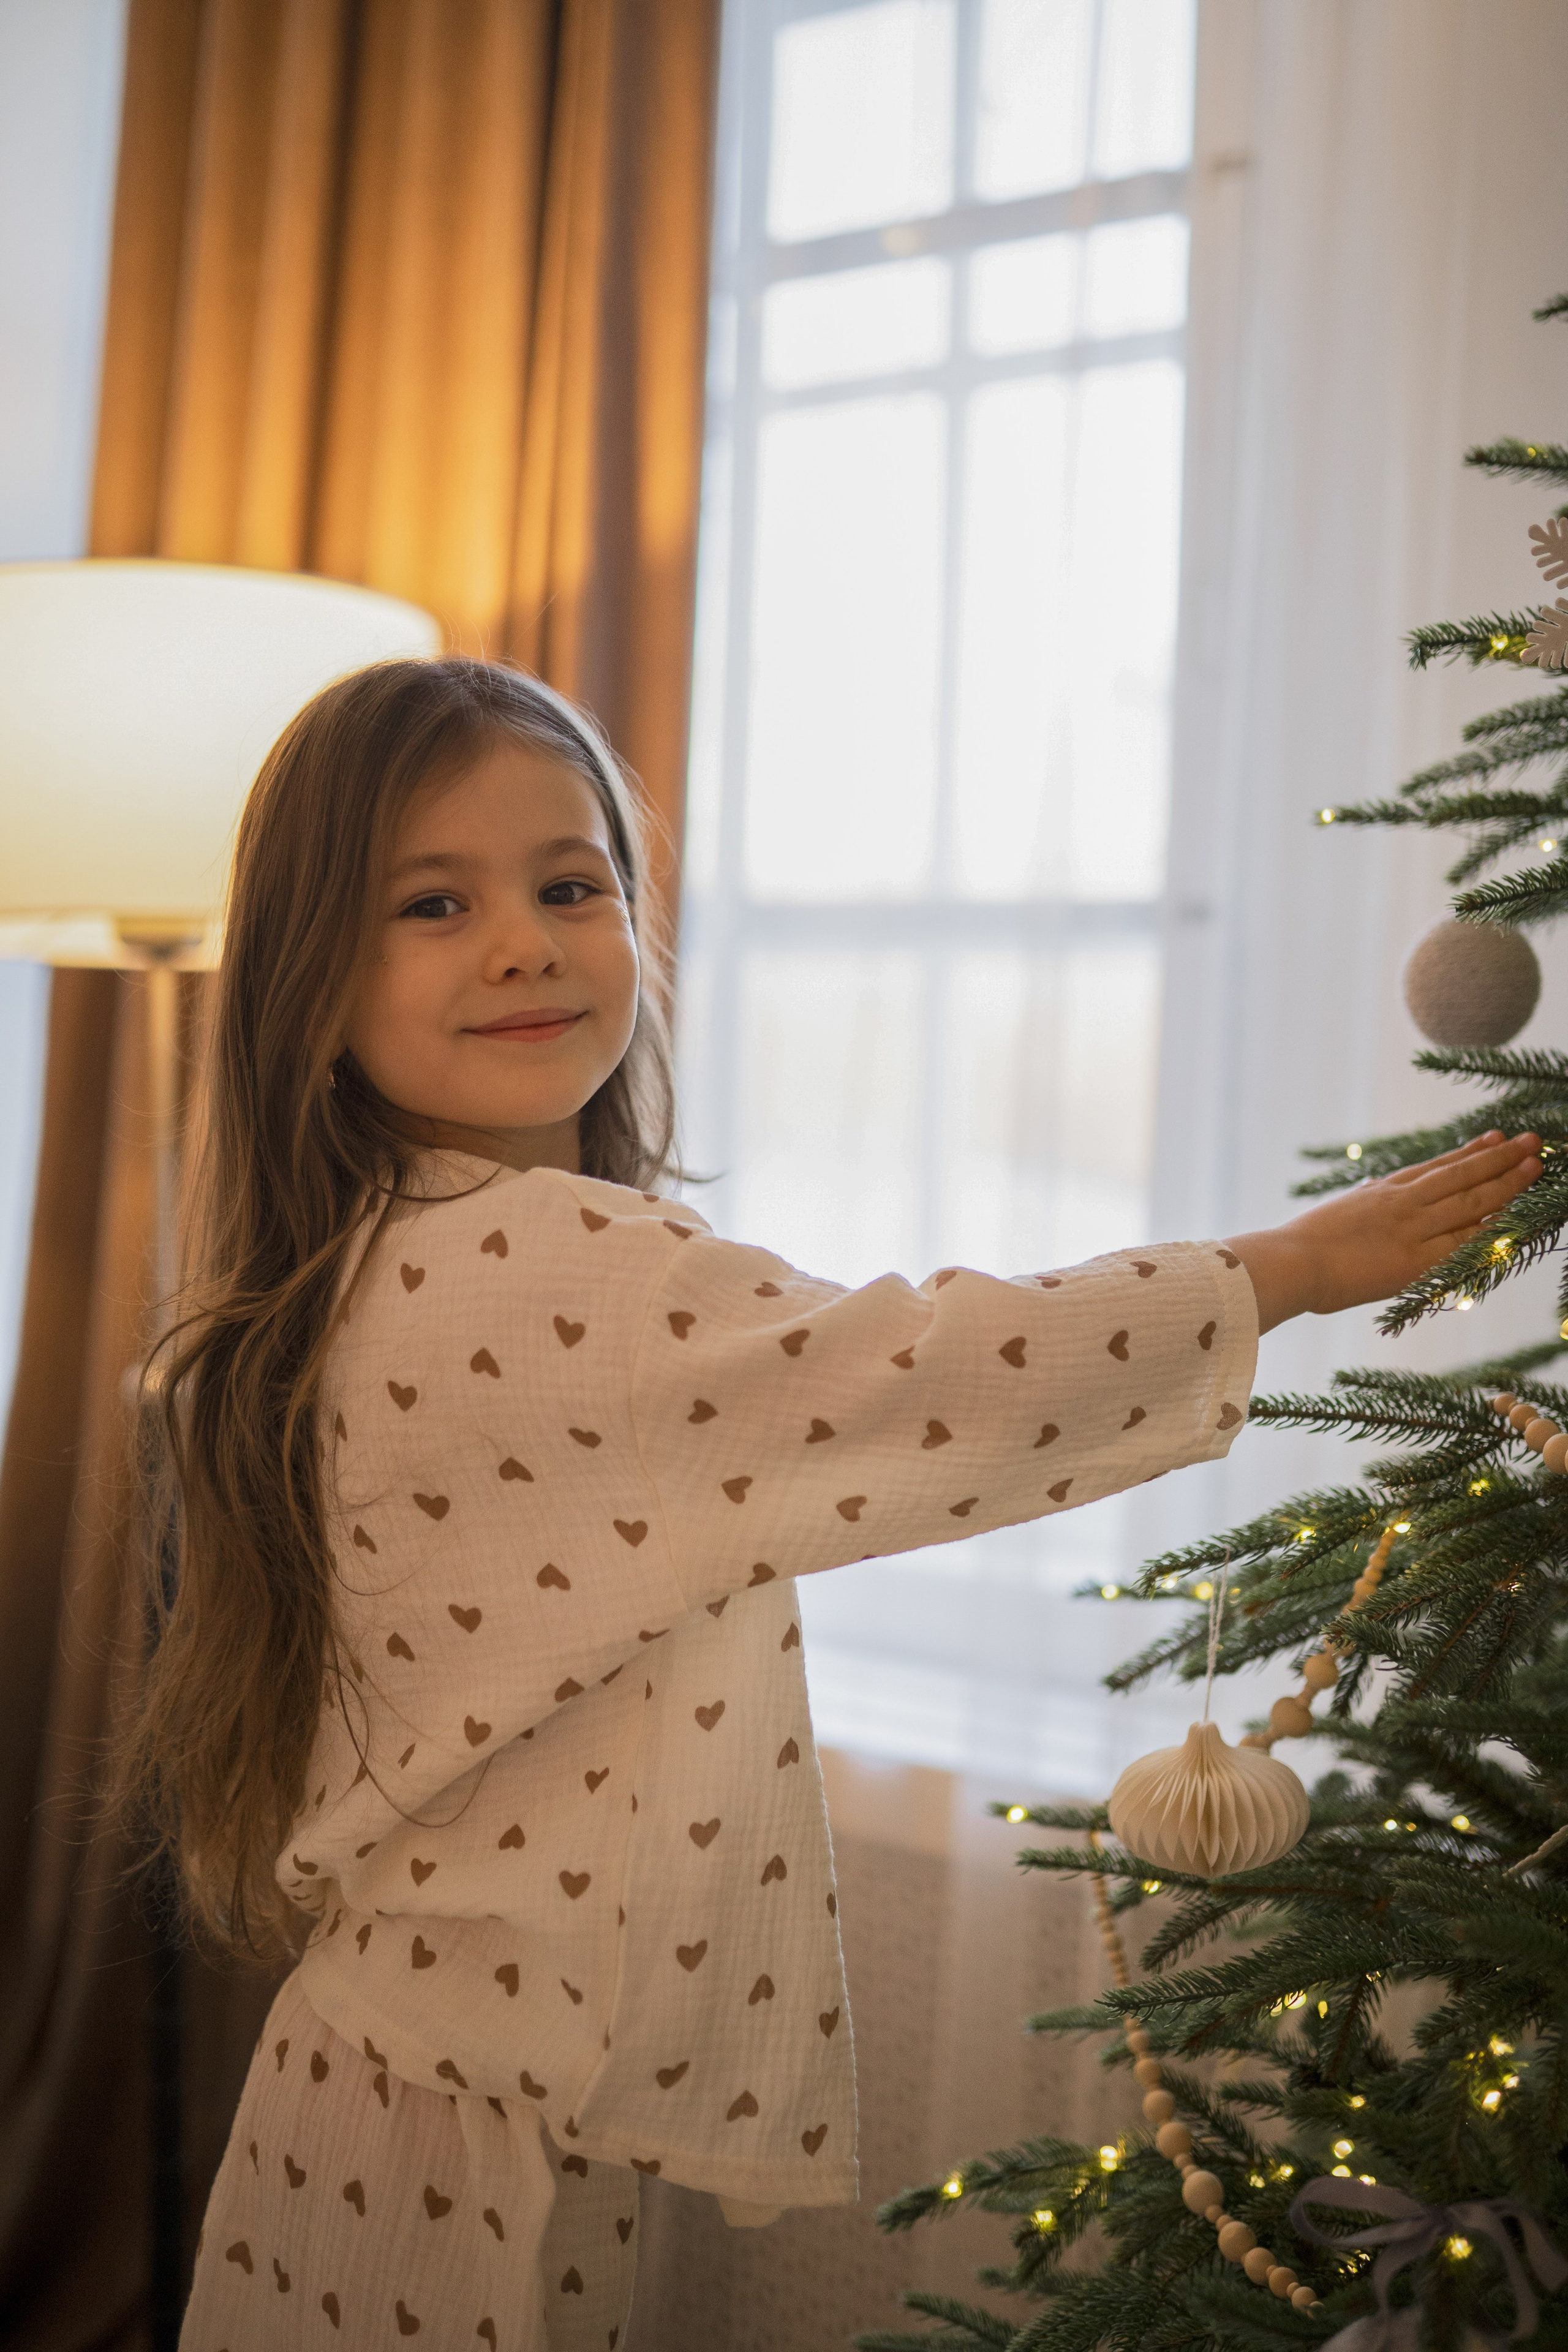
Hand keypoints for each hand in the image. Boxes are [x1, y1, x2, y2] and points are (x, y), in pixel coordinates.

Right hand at [1223, 1130, 1542, 1335]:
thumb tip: (1375, 1186)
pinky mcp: (1414, 1259)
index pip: (1436, 1167)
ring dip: (1506, 1182)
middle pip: (1461, 1175)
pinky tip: (1514, 1216)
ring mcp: (1410, 1228)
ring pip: (1468, 1200)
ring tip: (1535, 1164)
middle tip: (1531, 1141)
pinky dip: (1489, 1227)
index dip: (1469, 1152)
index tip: (1494, 1138)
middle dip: (1499, 1158)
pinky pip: (1461, 1241)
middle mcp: (1402, 1203)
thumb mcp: (1338, 1213)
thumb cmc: (1301, 1247)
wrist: (1289, 1263)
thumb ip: (1364, 1202)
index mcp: (1382, 1192)